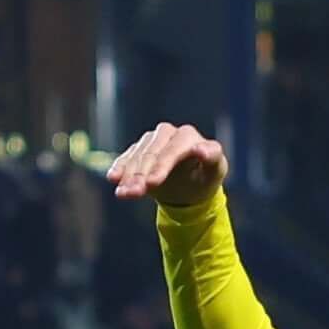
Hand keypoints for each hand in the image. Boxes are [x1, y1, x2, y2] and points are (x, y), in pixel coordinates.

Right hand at [107, 124, 228, 207]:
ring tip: (123, 194)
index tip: (152, 183)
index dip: (161, 166)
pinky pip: (127, 157)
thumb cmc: (205, 177)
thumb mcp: (215, 170)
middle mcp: (168, 134)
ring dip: (129, 175)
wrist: (190, 186)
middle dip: (142, 173)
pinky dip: (120, 168)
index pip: (172, 150)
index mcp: (188, 137)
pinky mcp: (139, 150)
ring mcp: (152, 141)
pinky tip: (113, 178)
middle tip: (135, 193)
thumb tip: (201, 149)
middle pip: (152, 152)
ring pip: (137, 155)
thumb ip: (212, 157)